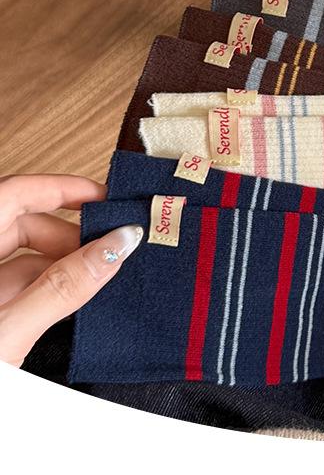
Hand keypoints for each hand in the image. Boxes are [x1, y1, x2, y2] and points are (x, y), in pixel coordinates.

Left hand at [0, 174, 142, 366]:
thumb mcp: (10, 333)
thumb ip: (64, 287)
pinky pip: (18, 287)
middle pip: (22, 224)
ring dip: (63, 263)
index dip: (62, 188)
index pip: (16, 193)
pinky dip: (49, 289)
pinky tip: (75, 301)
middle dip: (70, 233)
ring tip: (99, 277)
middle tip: (111, 245)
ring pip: (22, 258)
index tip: (104, 197)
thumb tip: (115, 246)